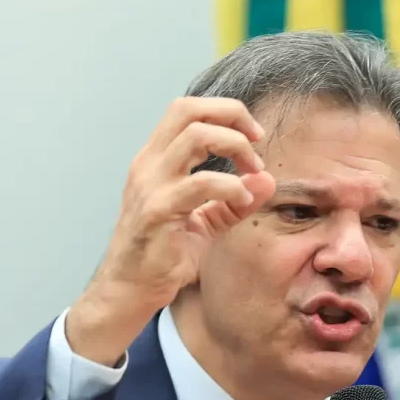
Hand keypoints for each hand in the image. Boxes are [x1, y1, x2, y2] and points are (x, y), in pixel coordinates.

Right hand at [66, 97, 275, 365]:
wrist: (131, 289)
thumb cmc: (164, 254)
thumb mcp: (207, 222)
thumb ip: (235, 200)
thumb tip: (268, 180)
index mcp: (156, 159)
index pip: (187, 110)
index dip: (224, 113)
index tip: (253, 136)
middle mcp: (149, 164)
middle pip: (188, 110)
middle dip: (231, 116)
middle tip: (257, 143)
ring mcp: (150, 185)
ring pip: (194, 137)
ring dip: (234, 146)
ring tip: (253, 171)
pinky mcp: (157, 211)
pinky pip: (200, 184)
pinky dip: (230, 185)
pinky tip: (244, 197)